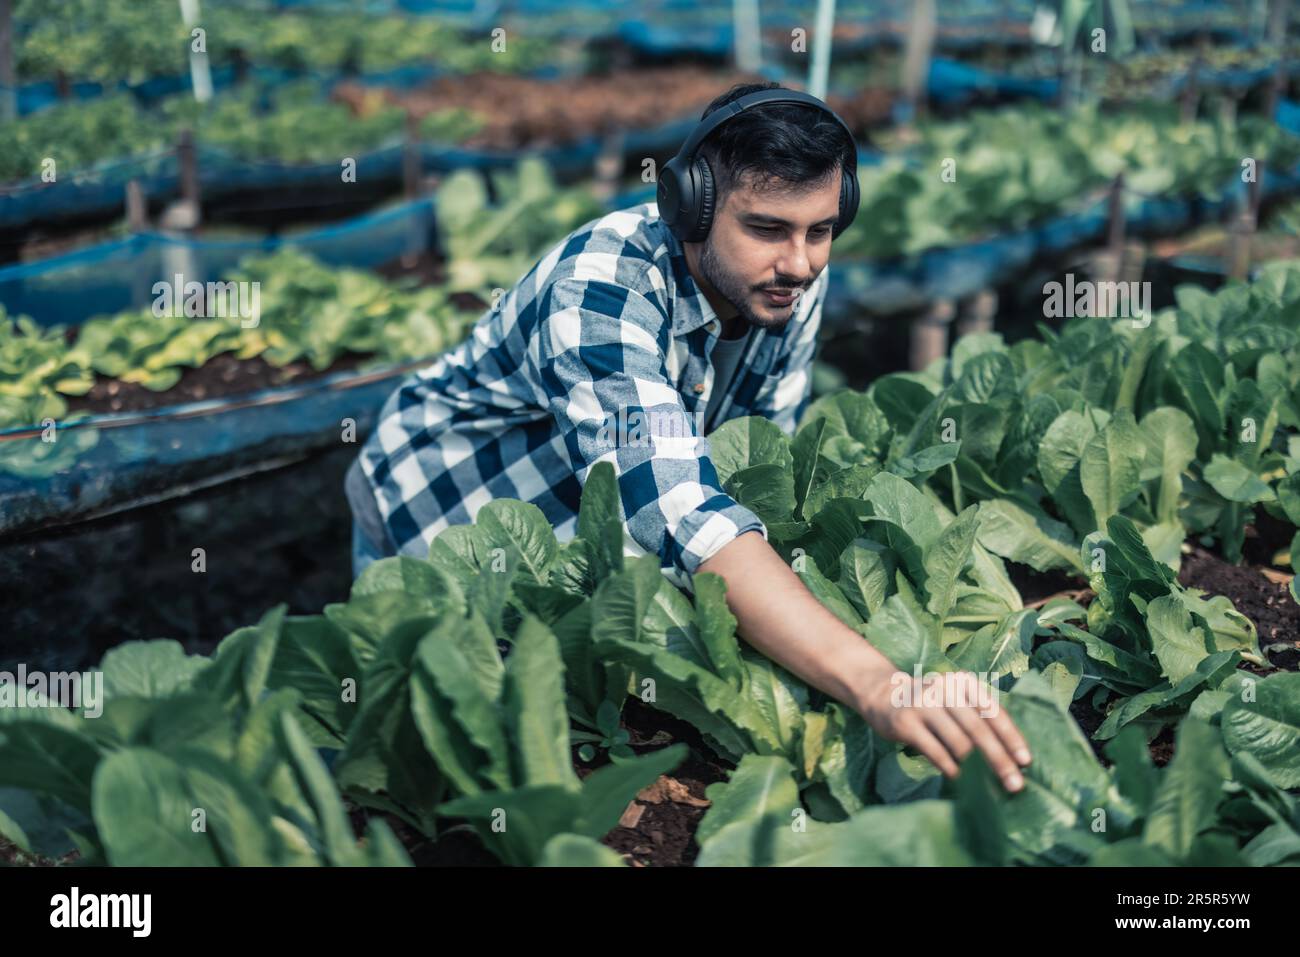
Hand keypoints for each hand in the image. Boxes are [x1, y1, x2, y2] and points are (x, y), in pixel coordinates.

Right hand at [852, 666, 1031, 792]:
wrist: (883, 693)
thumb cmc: (930, 702)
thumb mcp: (954, 698)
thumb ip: (977, 717)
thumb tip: (1009, 755)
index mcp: (962, 682)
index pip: (993, 711)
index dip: (1011, 738)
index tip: (1026, 761)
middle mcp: (944, 689)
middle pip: (979, 729)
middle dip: (999, 759)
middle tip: (1014, 784)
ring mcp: (923, 705)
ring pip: (958, 742)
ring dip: (977, 768)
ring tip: (990, 786)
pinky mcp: (906, 723)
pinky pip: (935, 751)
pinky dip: (951, 768)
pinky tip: (960, 779)